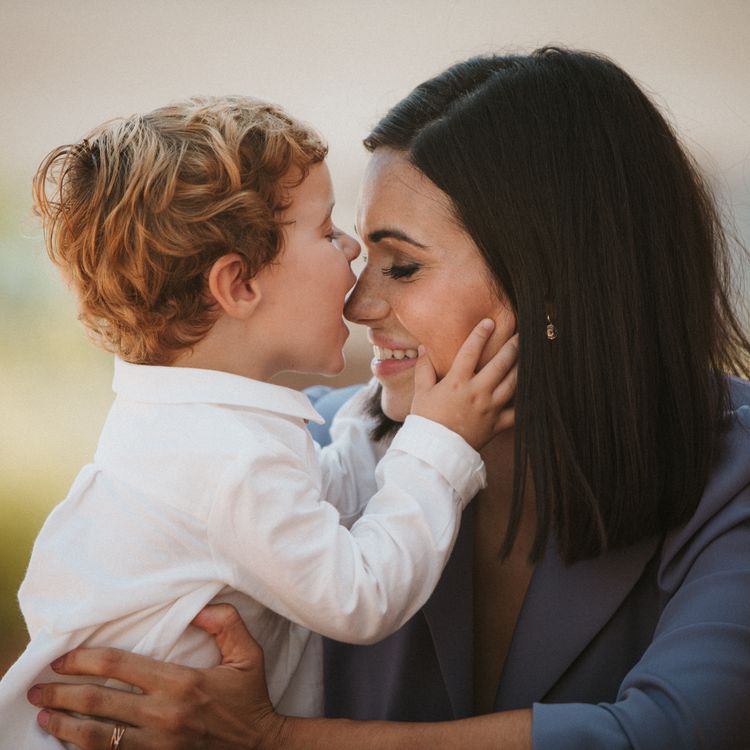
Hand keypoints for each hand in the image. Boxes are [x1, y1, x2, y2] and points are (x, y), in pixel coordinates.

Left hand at [28, 604, 286, 748]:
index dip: (84, 660)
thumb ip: (227, 622)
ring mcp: (157, 745)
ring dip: (65, 727)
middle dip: (62, 695)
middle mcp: (163, 715)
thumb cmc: (250, 698)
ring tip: (44, 718)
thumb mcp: (249, 654)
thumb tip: (199, 608)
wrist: (260, 747)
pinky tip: (71, 743)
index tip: (62, 658)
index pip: (119, 666)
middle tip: (38, 690)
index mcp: (181, 683)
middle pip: (99, 703)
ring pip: (97, 737)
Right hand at [410, 319, 517, 449]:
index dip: (480, 334)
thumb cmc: (426, 420)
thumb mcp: (421, 392)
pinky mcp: (497, 424)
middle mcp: (476, 392)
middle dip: (512, 346)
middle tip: (521, 335)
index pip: (470, 351)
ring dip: (522, 367)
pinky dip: (527, 402)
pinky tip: (534, 392)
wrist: (435, 451)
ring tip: (529, 356)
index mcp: (456, 382)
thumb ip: (424, 369)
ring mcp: (489, 408)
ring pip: (513, 383)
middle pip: (500, 364)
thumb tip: (424, 348)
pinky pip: (517, 412)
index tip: (489, 322)